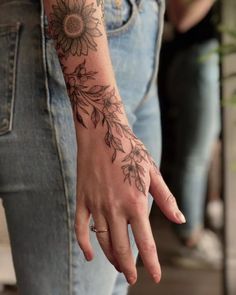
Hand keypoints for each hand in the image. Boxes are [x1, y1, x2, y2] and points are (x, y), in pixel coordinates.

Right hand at [74, 126, 185, 284]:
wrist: (103, 133)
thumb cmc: (130, 151)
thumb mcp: (152, 173)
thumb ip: (166, 198)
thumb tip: (179, 219)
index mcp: (135, 202)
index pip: (145, 242)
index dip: (151, 263)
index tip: (155, 277)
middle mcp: (114, 208)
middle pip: (121, 247)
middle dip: (128, 267)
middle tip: (132, 278)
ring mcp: (95, 204)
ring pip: (102, 240)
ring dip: (110, 257)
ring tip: (117, 266)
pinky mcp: (82, 199)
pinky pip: (80, 227)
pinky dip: (84, 244)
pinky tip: (89, 255)